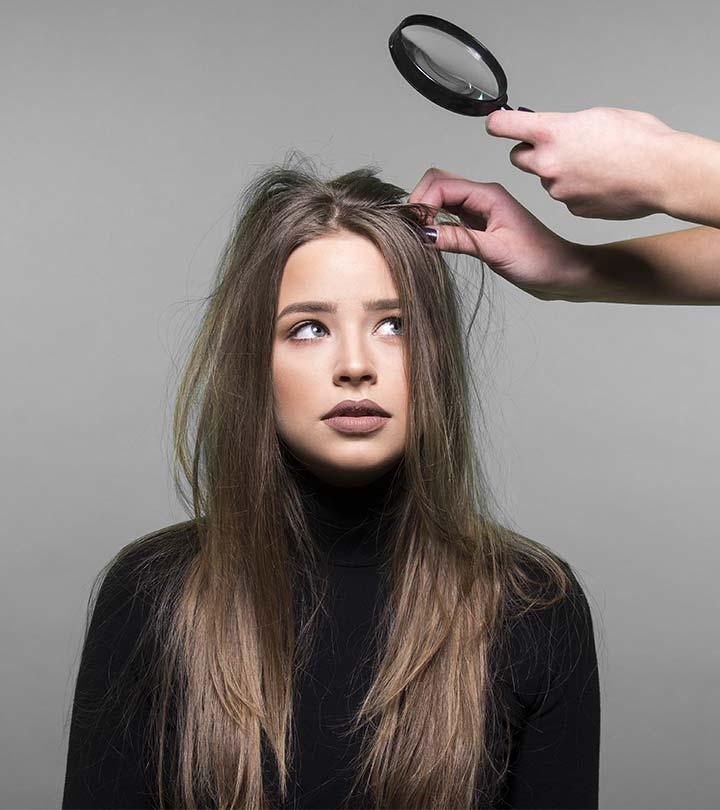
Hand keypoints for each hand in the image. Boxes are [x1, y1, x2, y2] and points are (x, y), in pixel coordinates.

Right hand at [408, 168, 592, 300]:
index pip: (441, 184)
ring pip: (442, 198)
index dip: (422, 202)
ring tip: (420, 237)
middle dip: (420, 202)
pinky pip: (449, 214)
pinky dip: (436, 222)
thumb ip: (459, 240)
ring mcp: (480, 209)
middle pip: (438, 183)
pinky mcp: (479, 224)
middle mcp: (483, 196)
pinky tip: (434, 240)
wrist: (562, 272)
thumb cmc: (538, 261)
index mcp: (489, 195)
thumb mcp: (495, 252)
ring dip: (426, 212)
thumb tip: (425, 233)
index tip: (415, 228)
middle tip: (413, 231)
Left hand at [486, 106, 676, 218]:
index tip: (497, 123)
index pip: (503, 126)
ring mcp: (557, 189)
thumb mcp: (597, 116)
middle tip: (552, 147)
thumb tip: (557, 130)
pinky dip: (577, 191)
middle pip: (517, 158)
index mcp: (552, 132)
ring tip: (593, 165)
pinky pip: (565, 197)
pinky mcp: (571, 208)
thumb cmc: (639, 140)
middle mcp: (547, 163)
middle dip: (530, 152)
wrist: (661, 174)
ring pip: (545, 179)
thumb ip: (567, 124)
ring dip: (559, 172)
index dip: (498, 123)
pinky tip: (600, 183)